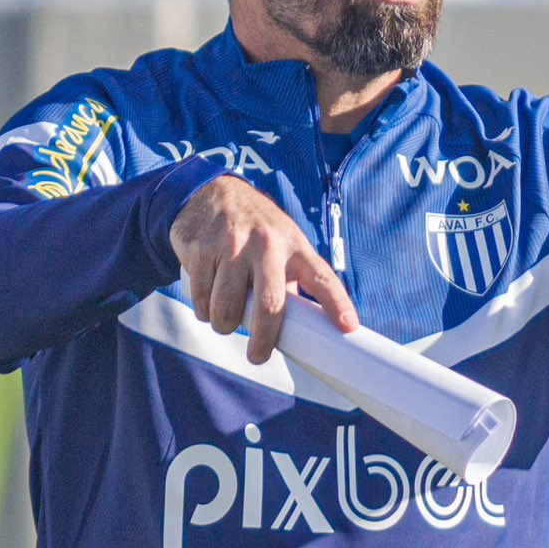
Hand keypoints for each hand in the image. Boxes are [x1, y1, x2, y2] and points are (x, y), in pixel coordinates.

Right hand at [169, 174, 358, 362]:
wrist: (211, 191)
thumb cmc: (256, 229)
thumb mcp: (283, 243)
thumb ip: (292, 280)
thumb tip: (301, 329)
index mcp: (294, 246)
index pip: (322, 278)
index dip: (337, 304)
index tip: (348, 327)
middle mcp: (266, 244)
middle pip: (270, 306)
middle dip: (264, 340)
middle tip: (258, 356)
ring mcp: (231, 245)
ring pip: (226, 310)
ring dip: (225, 325)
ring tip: (226, 320)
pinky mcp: (201, 249)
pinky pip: (201, 299)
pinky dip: (204, 310)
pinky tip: (208, 299)